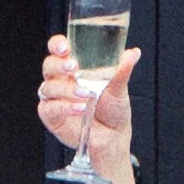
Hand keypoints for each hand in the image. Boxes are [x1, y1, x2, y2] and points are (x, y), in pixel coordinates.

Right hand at [39, 36, 139, 179]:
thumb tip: (134, 53)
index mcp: (74, 67)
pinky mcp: (51, 116)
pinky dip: (65, 107)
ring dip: (66, 89)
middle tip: (74, 68)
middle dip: (59, 65)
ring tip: (86, 95)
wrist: (113, 138)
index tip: (65, 47)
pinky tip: (80, 109)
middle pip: (49, 65)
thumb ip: (122, 70)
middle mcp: (61, 80)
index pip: (58, 49)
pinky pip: (50, 108)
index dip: (57, 45)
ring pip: (49, 87)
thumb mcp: (119, 88)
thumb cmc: (113, 110)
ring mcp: (54, 98)